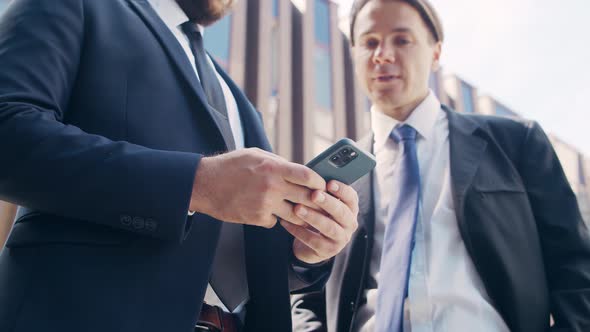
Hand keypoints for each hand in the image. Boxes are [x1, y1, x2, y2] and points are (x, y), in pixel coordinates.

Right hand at [189, 148, 325, 227]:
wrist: (205, 185)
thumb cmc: (230, 166)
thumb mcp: (256, 155)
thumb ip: (278, 162)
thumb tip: (297, 170)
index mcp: (273, 167)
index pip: (307, 176)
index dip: (319, 182)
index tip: (323, 185)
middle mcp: (272, 186)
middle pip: (307, 198)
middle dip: (316, 201)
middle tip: (320, 203)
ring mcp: (265, 204)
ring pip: (295, 215)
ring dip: (299, 214)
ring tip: (300, 210)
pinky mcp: (257, 218)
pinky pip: (276, 221)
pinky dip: (275, 218)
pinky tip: (268, 211)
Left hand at [281, 180, 358, 263]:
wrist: (311, 243)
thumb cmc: (317, 214)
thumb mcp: (321, 203)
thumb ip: (321, 191)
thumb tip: (310, 175)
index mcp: (351, 208)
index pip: (351, 198)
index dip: (342, 190)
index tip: (329, 183)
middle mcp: (350, 223)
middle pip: (341, 212)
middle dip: (327, 202)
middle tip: (314, 194)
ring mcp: (341, 239)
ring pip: (329, 227)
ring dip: (313, 217)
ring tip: (297, 208)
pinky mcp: (328, 251)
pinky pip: (314, 241)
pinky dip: (299, 231)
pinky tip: (286, 222)